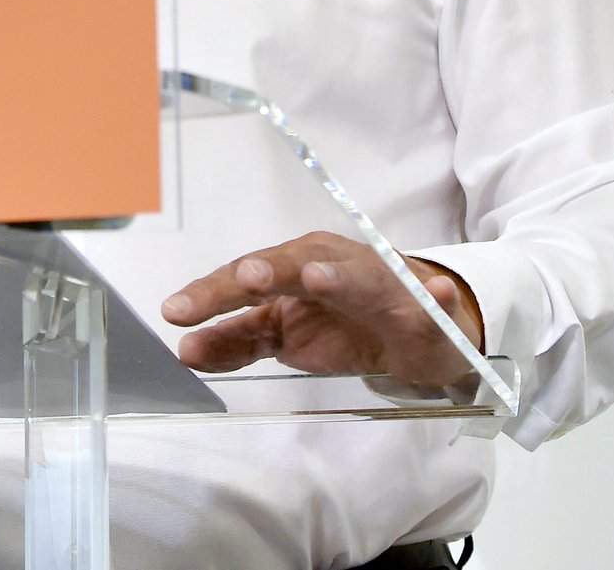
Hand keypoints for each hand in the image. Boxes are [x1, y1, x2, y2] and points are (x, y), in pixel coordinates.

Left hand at [161, 231, 484, 387]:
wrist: (414, 326)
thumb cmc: (340, 320)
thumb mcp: (282, 334)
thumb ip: (234, 340)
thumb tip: (185, 350)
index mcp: (293, 266)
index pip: (244, 279)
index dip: (211, 295)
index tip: (176, 312)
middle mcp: (333, 264)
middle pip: (293, 266)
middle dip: (271, 271)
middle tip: (246, 279)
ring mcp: (380, 283)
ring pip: (358, 278)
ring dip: (339, 276)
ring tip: (318, 277)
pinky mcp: (427, 310)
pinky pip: (433, 303)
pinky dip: (435, 297)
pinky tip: (438, 293)